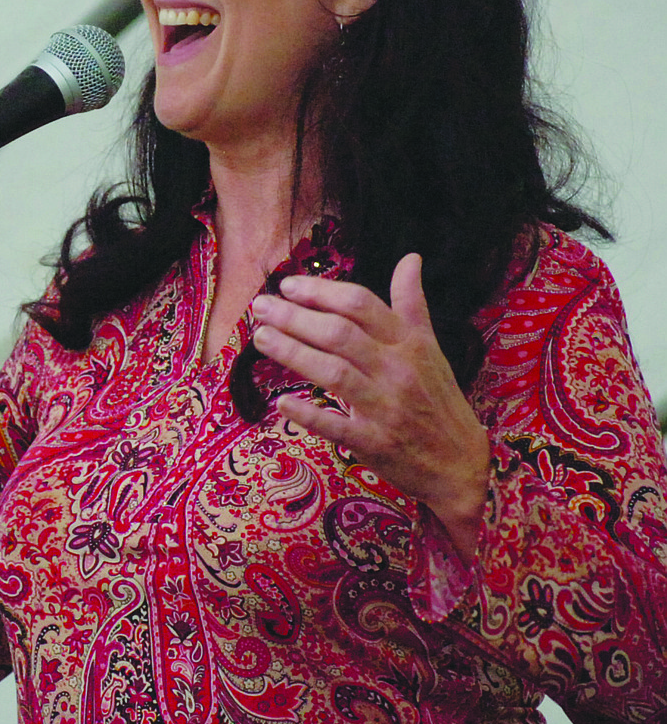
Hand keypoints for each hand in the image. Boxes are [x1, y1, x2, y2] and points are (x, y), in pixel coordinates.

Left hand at [252, 254, 488, 561]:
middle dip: (295, 317)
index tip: (287, 284)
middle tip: (261, 307)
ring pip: (334, 373)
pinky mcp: (375, 444)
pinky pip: (337, 426)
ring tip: (261, 338)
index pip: (360, 304)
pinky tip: (281, 402)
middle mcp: (398, 371)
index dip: (321, 291)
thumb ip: (412, 304)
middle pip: (339, 334)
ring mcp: (387, 408)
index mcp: (409, 343)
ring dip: (293, 353)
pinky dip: (308, 414)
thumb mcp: (431, 348)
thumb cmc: (438, 400)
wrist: (462, 464)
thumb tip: (411, 258)